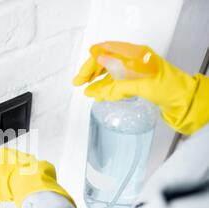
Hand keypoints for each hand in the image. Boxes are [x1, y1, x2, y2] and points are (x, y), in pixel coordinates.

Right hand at [73, 41, 208, 134]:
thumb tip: (96, 88)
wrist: (184, 100)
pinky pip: (115, 81)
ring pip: (109, 71)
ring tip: (86, 91)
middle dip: (91, 71)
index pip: (107, 51)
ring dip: (96, 80)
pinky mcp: (135, 81)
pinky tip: (97, 94)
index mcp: (135, 54)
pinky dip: (105, 87)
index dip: (92, 62)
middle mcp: (133, 59)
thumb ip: (118, 86)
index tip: (82, 75)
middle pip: (106, 60)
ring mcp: (134, 70)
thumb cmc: (168, 89)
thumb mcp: (142, 87)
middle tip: (78, 83)